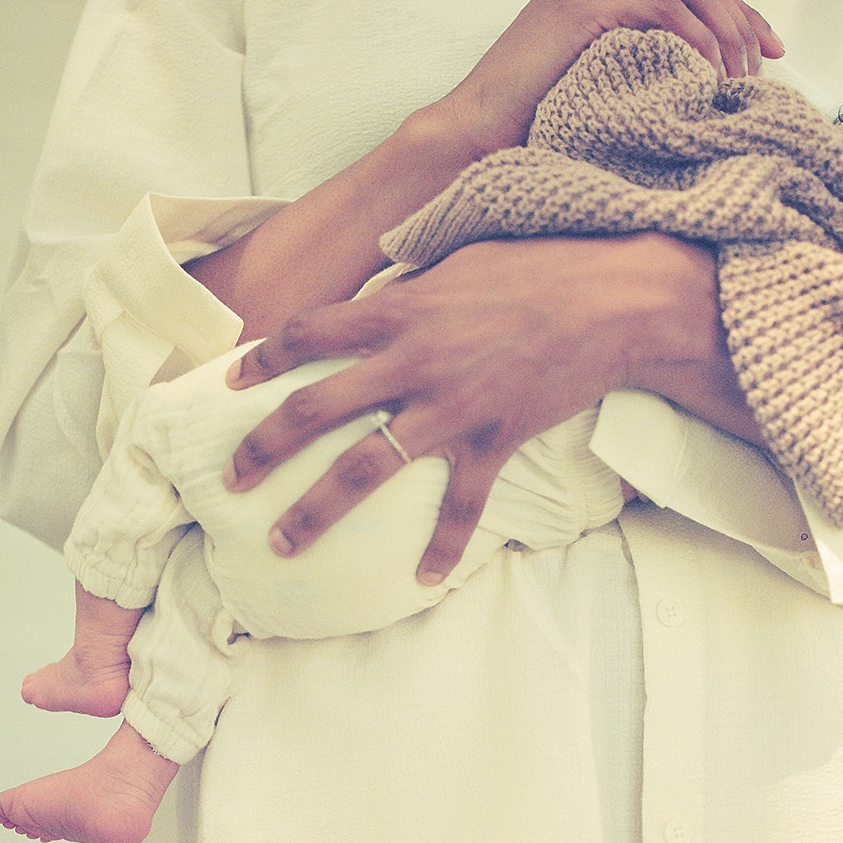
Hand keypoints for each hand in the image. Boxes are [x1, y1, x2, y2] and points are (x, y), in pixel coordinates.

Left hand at [224, 233, 731, 581]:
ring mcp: (450, 407)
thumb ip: (408, 293)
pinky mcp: (494, 440)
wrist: (611, 300)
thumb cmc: (538, 268)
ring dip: (316, 510)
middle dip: (263, 448)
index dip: (262, 357)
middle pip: (313, 411)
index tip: (233, 378)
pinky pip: (460, 506)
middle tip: (231, 478)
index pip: (307, 334)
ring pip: (365, 468)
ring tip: (281, 542)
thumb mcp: (458, 263)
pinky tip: (423, 579)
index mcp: (397, 311)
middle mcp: (410, 362)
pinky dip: (442, 546)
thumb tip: (377, 306)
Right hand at [439, 0, 783, 153]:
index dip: (741, 13)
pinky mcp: (586, 0)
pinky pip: (668, 9)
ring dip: (728, 34)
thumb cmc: (536, 116)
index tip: (772, 54)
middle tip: (765, 71)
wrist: (477, 129)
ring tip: (739, 82)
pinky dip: (699, 43)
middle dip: (744, 22)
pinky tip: (709, 79)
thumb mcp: (601, 70)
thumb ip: (643, 49)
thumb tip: (711, 63)